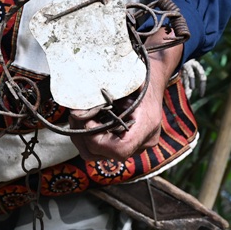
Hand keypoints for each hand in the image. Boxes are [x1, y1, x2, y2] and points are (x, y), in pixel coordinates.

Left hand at [69, 29, 184, 161]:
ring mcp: (137, 146)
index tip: (87, 120)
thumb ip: (102, 97)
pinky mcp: (128, 145)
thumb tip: (76, 111)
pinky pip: (102, 150)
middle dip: (83, 136)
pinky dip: (89, 137)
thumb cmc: (140, 74)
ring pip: (99, 155)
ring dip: (82, 138)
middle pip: (104, 154)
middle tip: (75, 115)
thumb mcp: (124, 80)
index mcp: (147, 124)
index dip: (96, 139)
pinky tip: (86, 121)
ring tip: (78, 117)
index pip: (120, 149)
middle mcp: (144, 141)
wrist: (154, 78)